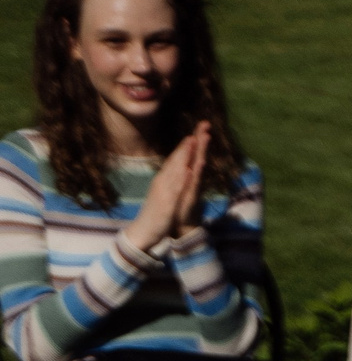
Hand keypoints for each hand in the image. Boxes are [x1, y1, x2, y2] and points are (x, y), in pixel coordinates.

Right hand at [128, 121, 209, 249]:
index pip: (176, 160)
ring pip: (176, 170)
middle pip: (177, 159)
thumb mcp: (165, 194)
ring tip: (193, 141)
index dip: (186, 146)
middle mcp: (163, 182)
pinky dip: (181, 179)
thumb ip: (171, 183)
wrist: (143, 231)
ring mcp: (164, 191)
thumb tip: (178, 172)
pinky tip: (188, 171)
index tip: (196, 132)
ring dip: (185, 155)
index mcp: (164, 180)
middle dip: (188, 144)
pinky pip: (175, 190)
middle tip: (199, 129)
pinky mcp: (166, 204)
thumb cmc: (156, 213)